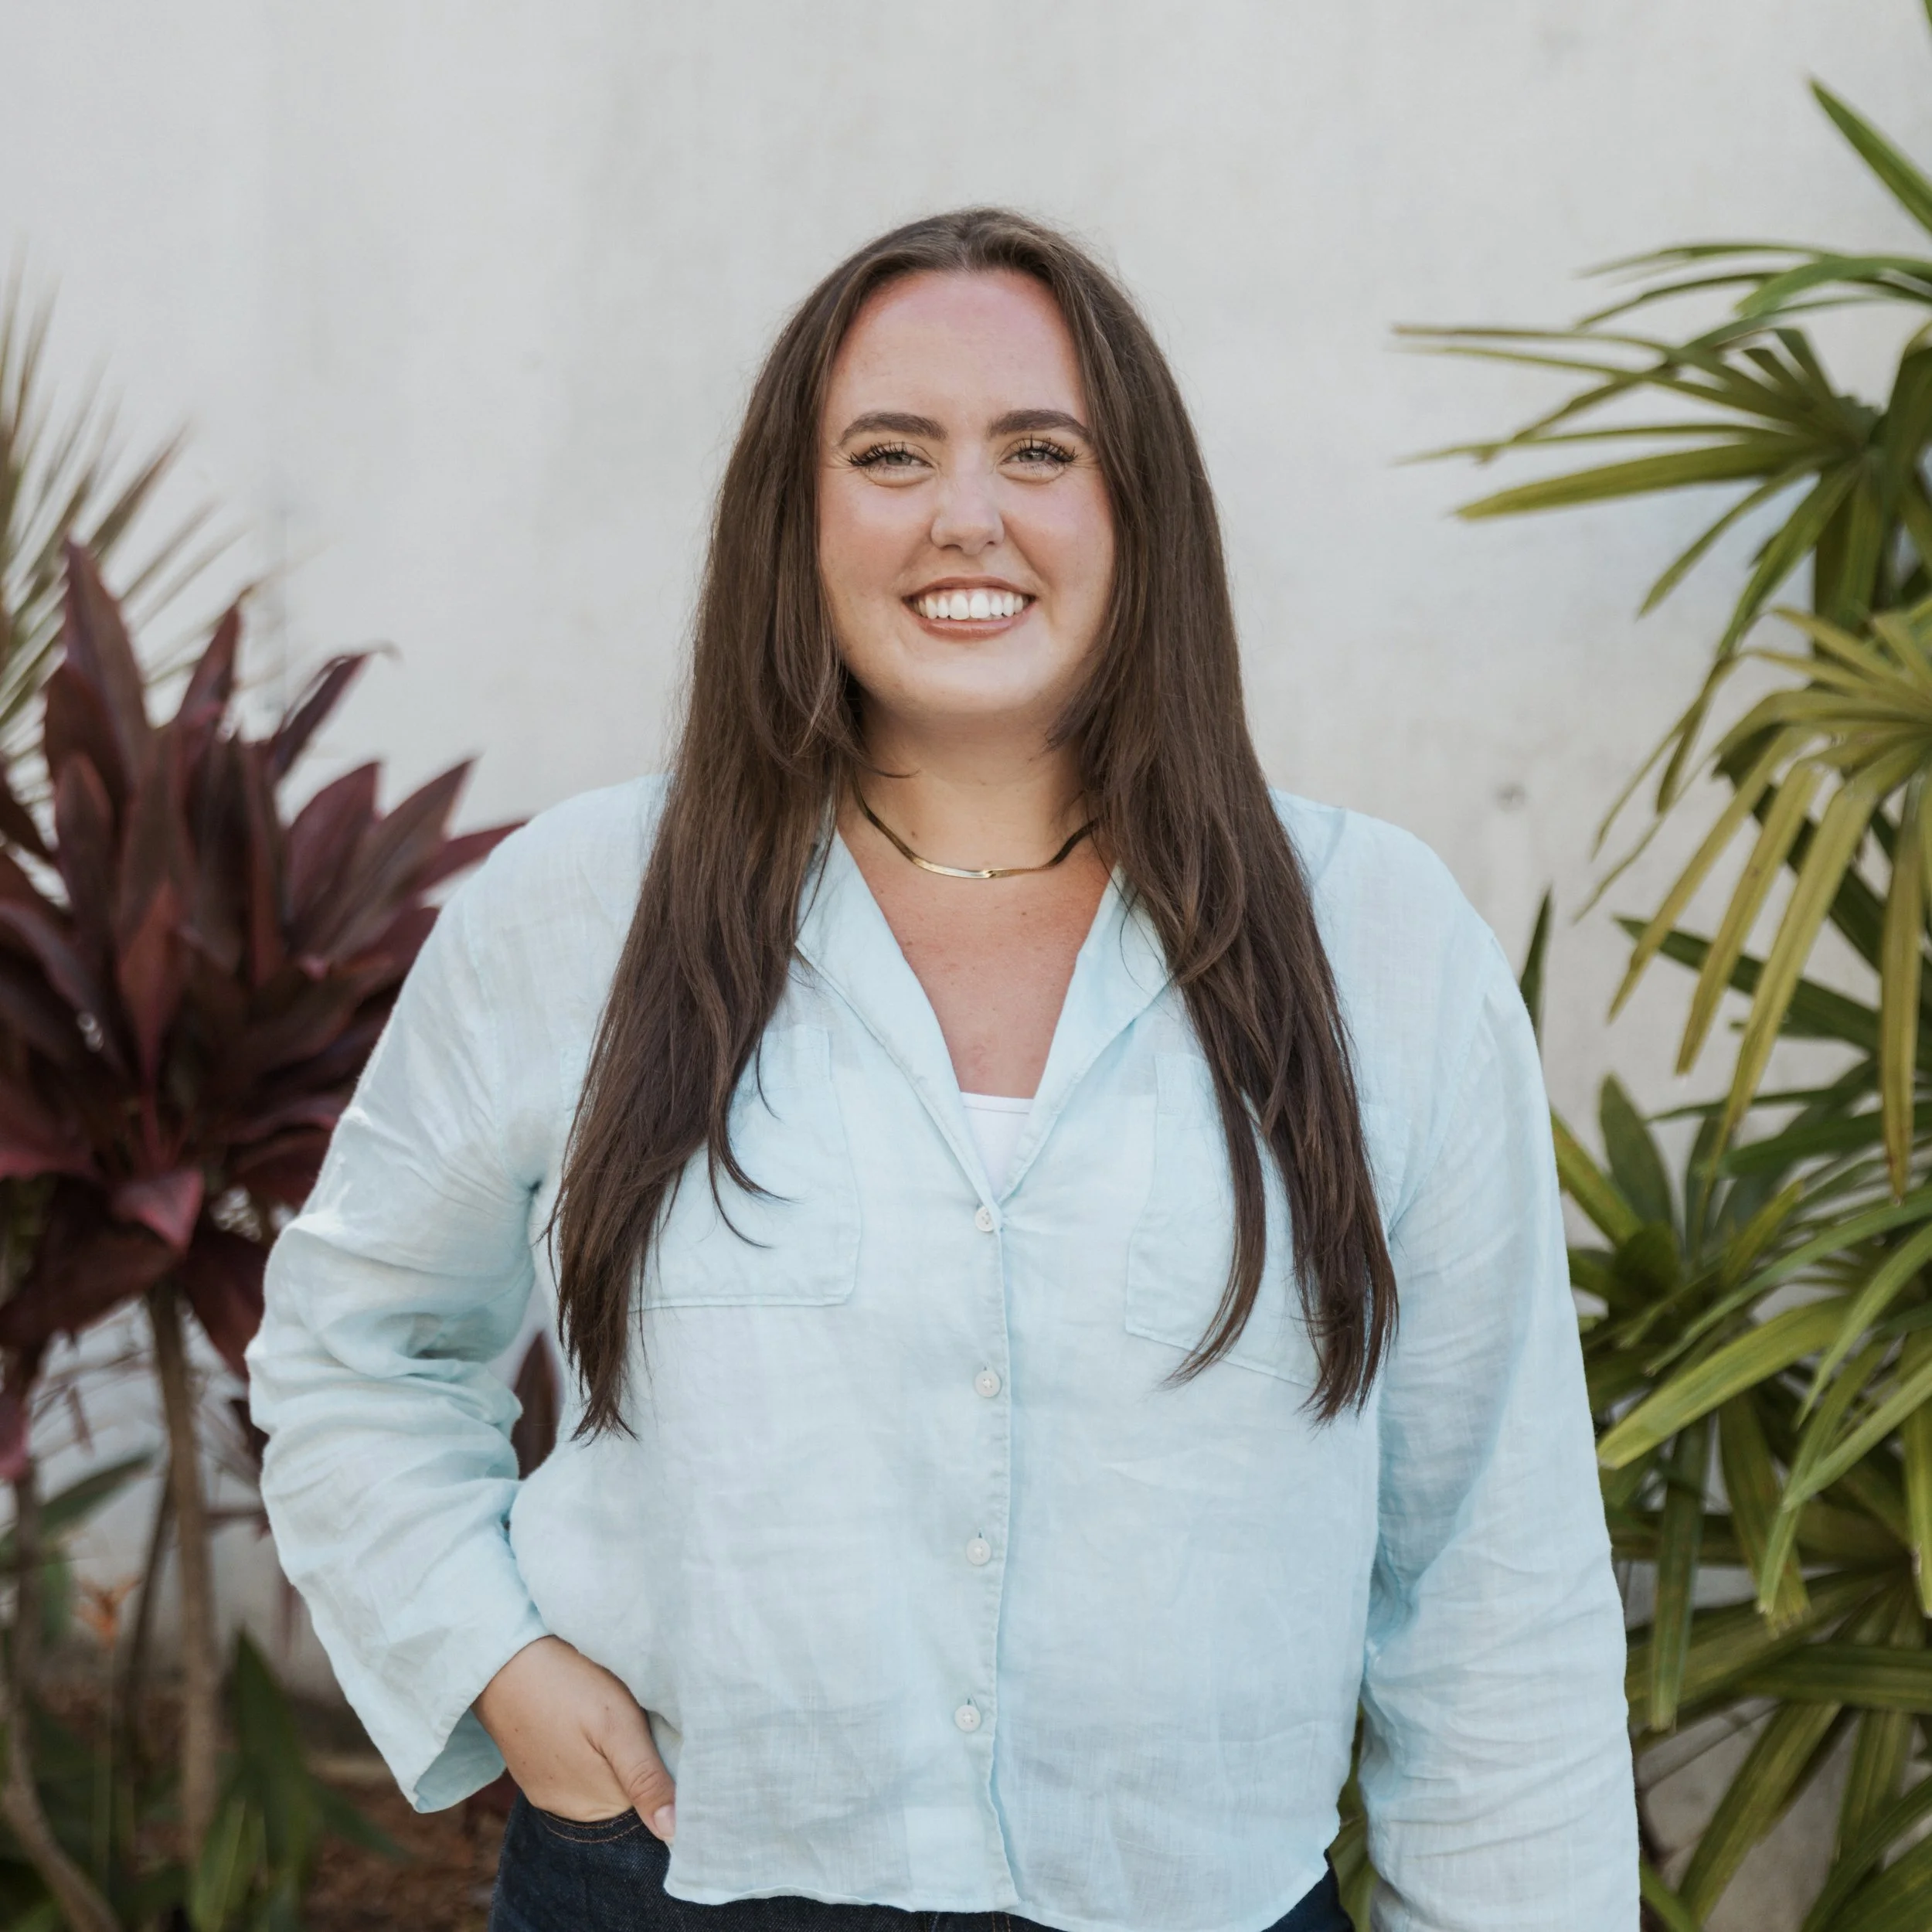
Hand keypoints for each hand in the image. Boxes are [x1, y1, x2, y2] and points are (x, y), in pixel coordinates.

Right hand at [474, 1636, 676, 1840]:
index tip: (660, 1732)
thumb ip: (645, 1778)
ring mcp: (546, 1791)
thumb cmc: (568, 1686)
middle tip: (635, 1715)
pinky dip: (584, 1750)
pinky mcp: (532, 1772)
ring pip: (598, 1781)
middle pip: (623, 1794)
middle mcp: (569, 1809)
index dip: (662, 1767)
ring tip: (607, 1715)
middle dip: (637, 1762)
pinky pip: (572, 1772)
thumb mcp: (618, 1725)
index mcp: (596, 1804)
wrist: (502, 1659)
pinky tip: (581, 1719)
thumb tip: (673, 1833)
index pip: (648, 1802)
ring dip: (611, 1755)